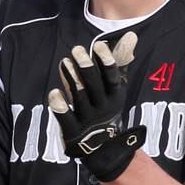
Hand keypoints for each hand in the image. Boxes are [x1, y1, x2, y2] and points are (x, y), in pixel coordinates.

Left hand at [48, 32, 145, 181]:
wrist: (104, 149)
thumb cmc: (106, 107)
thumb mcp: (115, 86)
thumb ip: (120, 61)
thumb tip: (131, 35)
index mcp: (114, 95)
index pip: (112, 78)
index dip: (106, 62)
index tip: (99, 45)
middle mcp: (102, 107)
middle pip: (94, 86)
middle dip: (86, 68)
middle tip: (77, 49)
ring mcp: (87, 120)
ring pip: (80, 98)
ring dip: (72, 80)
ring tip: (64, 62)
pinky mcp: (73, 133)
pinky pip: (67, 120)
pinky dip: (61, 108)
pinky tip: (54, 93)